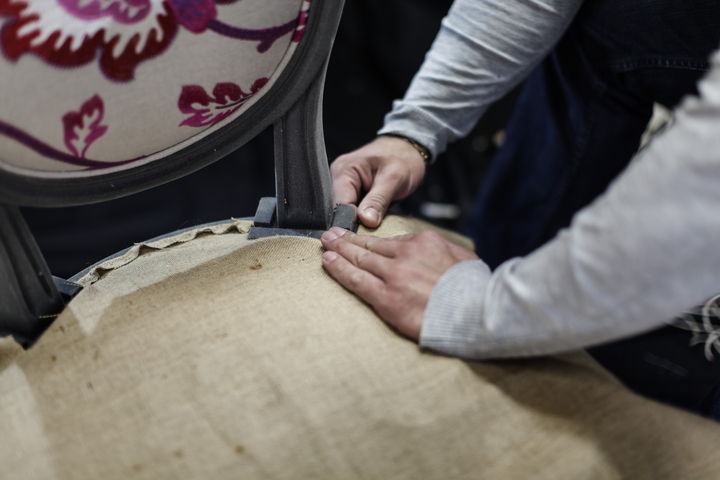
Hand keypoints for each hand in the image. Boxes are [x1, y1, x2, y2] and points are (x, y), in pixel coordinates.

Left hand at [321, 227, 478, 339]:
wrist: (476, 312)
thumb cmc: (474, 290)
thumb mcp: (465, 258)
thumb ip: (445, 252)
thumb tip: (436, 254)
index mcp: (425, 243)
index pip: (392, 241)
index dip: (373, 242)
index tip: (364, 240)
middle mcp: (406, 255)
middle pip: (370, 246)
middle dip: (349, 239)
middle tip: (333, 234)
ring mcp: (394, 275)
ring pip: (359, 259)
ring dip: (339, 250)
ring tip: (326, 245)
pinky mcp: (386, 297)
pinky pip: (356, 280)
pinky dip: (339, 269)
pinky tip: (329, 262)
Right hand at [331, 136, 425, 227]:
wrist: (408, 149)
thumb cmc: (402, 158)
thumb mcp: (394, 179)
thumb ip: (378, 201)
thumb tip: (366, 221)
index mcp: (343, 171)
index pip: (340, 206)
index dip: (354, 221)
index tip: (370, 228)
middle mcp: (338, 178)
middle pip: (340, 211)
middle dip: (357, 222)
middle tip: (375, 226)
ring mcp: (344, 186)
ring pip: (347, 214)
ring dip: (361, 221)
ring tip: (377, 219)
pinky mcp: (352, 193)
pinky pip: (354, 211)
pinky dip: (364, 217)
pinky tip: (374, 216)